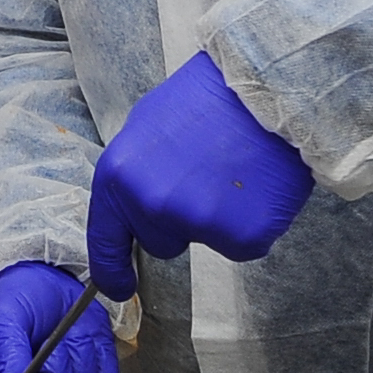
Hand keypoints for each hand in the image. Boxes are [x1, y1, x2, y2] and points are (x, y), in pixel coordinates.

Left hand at [86, 53, 313, 296]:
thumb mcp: (148, 126)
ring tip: (235, 172)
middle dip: (179, 220)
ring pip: (205, 240)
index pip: (105, 238)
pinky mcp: (241, 236)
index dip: (111, 269)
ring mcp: (196, 224)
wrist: (267, 86)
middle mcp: (151, 205)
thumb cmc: (208, 98)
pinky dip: (253, 222)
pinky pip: (244, 243)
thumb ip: (135, 175)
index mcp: (119, 176)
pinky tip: (258, 186)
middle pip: (161, 242)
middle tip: (205, 176)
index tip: (119, 287)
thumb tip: (135, 206)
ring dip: (219, 218)